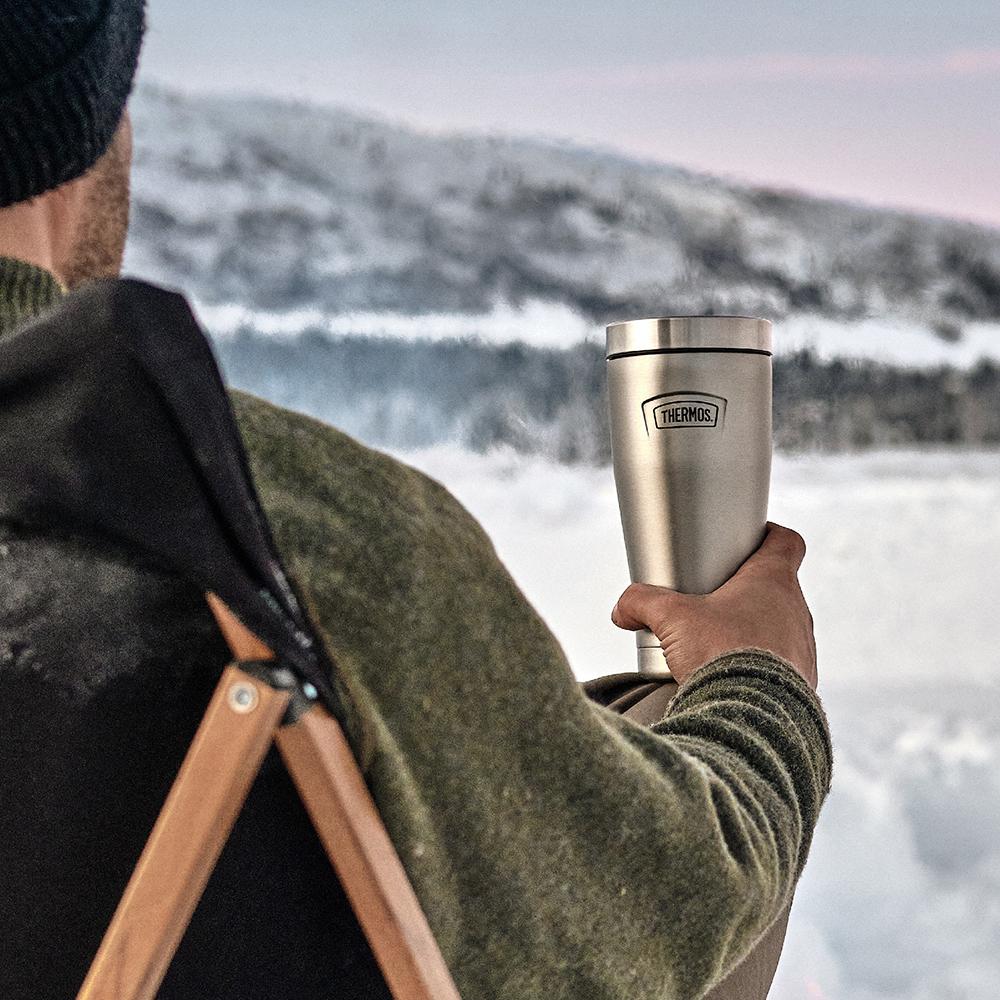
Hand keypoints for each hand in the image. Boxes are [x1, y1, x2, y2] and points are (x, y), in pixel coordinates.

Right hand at [611, 522, 816, 688]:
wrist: (750, 717)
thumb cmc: (720, 654)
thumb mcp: (672, 619)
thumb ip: (642, 602)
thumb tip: (623, 609)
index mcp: (772, 581)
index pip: (786, 541)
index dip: (768, 535)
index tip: (747, 541)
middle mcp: (795, 611)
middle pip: (777, 586)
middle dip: (746, 590)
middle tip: (713, 598)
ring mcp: (802, 649)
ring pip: (780, 627)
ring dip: (754, 630)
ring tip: (718, 643)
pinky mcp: (800, 683)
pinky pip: (781, 665)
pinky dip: (759, 666)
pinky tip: (731, 676)